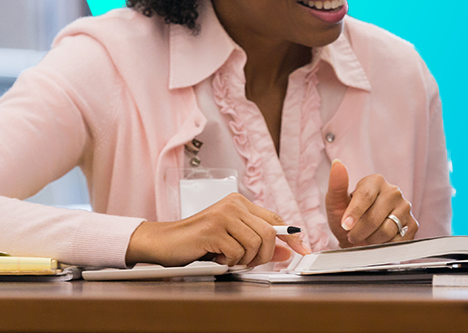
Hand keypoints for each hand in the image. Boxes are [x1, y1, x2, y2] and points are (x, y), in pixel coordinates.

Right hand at [125, 193, 309, 266]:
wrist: (165, 242)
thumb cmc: (197, 242)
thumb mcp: (232, 242)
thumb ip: (258, 244)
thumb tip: (285, 251)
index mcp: (240, 204)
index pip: (275, 218)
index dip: (291, 237)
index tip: (303, 250)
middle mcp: (234, 205)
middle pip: (269, 233)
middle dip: (263, 255)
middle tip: (248, 263)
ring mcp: (223, 215)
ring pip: (256, 243)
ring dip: (245, 260)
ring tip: (228, 258)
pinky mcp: (213, 228)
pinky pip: (237, 252)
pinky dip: (229, 262)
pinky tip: (217, 258)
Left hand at [325, 159, 416, 246]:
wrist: (358, 239)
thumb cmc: (346, 219)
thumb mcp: (336, 203)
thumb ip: (336, 184)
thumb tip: (337, 164)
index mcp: (375, 181)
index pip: (365, 196)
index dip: (354, 213)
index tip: (345, 225)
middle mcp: (393, 191)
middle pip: (374, 217)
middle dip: (359, 232)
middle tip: (352, 235)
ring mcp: (405, 208)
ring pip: (386, 231)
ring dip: (371, 240)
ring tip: (365, 237)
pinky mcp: (413, 224)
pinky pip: (397, 241)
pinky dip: (384, 246)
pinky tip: (378, 241)